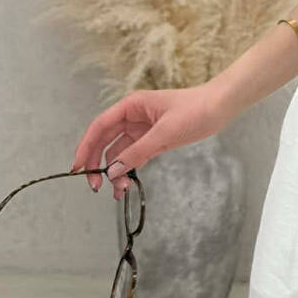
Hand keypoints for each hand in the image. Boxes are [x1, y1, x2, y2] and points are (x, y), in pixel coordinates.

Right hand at [70, 85, 224, 195]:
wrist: (220, 107)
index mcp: (130, 106)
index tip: (77, 168)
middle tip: (95, 186)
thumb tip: (113, 170)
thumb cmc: (195, 110)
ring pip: (118, 152)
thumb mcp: (165, 133)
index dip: (85, 147)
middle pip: (104, 141)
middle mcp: (132, 116)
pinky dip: (128, 169)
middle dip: (97, 163)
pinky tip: (126, 184)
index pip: (99, 127)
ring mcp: (141, 129)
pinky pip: (133, 156)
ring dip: (114, 171)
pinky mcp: (152, 139)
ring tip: (116, 192)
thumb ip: (138, 152)